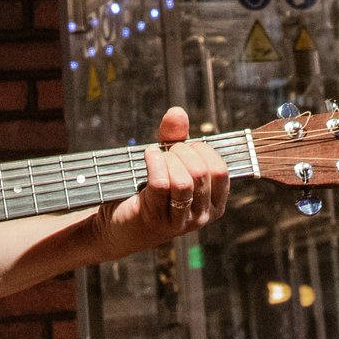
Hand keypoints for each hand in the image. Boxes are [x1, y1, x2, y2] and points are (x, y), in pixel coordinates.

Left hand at [94, 107, 229, 257]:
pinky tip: (148, 155)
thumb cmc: (148, 193)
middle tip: (167, 150)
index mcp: (214, 203)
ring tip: (156, 155)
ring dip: (168, 159)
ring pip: (184, 180)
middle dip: (182, 151)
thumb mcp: (168, 163)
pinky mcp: (156, 218)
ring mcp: (180, 221)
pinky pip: (161, 184)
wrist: (118, 225)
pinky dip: (154, 163)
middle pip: (202, 172)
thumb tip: (177, 113)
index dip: (202, 150)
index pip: (221, 170)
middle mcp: (202, 215)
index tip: (185, 146)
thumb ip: (176, 138)